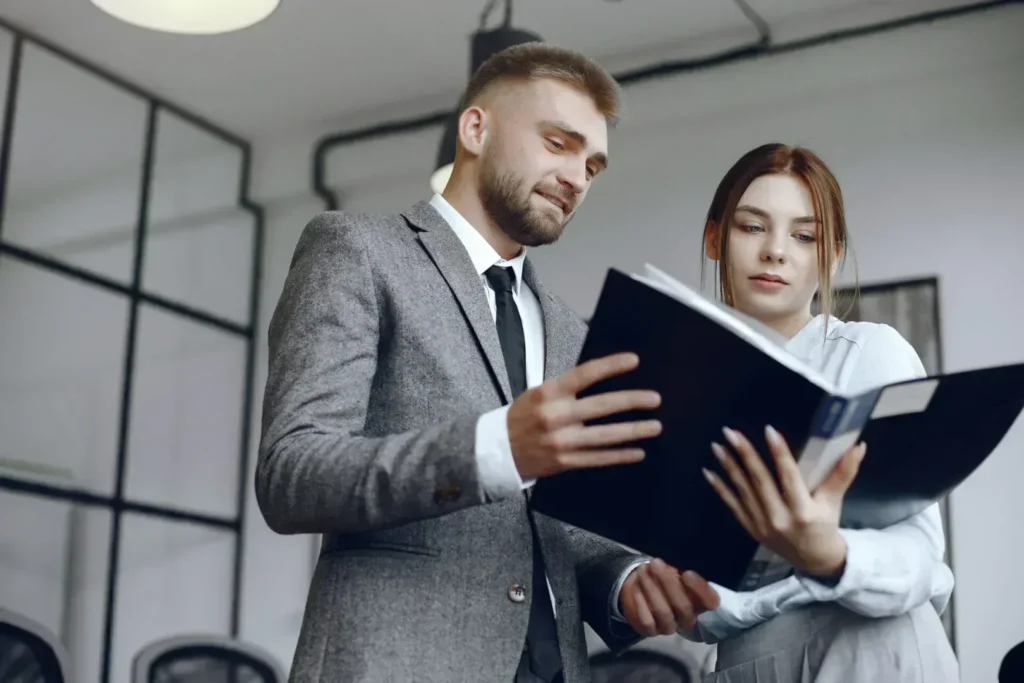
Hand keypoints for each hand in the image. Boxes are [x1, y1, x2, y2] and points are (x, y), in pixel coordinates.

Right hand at [508, 352, 661, 480]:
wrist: (498, 450)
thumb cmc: (523, 417)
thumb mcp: (539, 393)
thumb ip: (567, 389)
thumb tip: (603, 379)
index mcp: (549, 393)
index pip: (585, 374)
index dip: (611, 366)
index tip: (634, 361)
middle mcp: (556, 416)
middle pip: (601, 406)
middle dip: (632, 401)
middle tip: (654, 399)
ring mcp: (561, 441)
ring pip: (605, 436)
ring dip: (633, 430)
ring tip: (654, 426)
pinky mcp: (564, 462)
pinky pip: (598, 458)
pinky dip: (620, 455)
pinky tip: (638, 451)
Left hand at [618, 559, 719, 635]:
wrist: (639, 588)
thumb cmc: (664, 576)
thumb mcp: (676, 569)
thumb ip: (682, 567)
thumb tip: (683, 558)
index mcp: (700, 602)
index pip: (710, 601)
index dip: (701, 589)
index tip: (687, 573)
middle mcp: (687, 617)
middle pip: (684, 606)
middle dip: (668, 583)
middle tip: (656, 563)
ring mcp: (670, 626)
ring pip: (664, 612)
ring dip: (652, 588)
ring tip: (643, 570)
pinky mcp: (651, 631)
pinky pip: (647, 621)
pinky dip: (641, 603)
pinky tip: (637, 588)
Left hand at [702, 425, 865, 577]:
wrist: (814, 560)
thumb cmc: (825, 525)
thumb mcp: (835, 500)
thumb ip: (843, 473)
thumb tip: (858, 446)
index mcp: (803, 511)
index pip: (789, 477)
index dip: (779, 453)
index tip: (769, 430)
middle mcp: (780, 518)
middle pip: (760, 481)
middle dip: (744, 454)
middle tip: (730, 432)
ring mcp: (762, 524)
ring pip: (743, 491)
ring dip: (728, 467)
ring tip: (718, 445)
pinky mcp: (750, 528)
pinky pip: (732, 505)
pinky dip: (720, 488)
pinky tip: (708, 472)